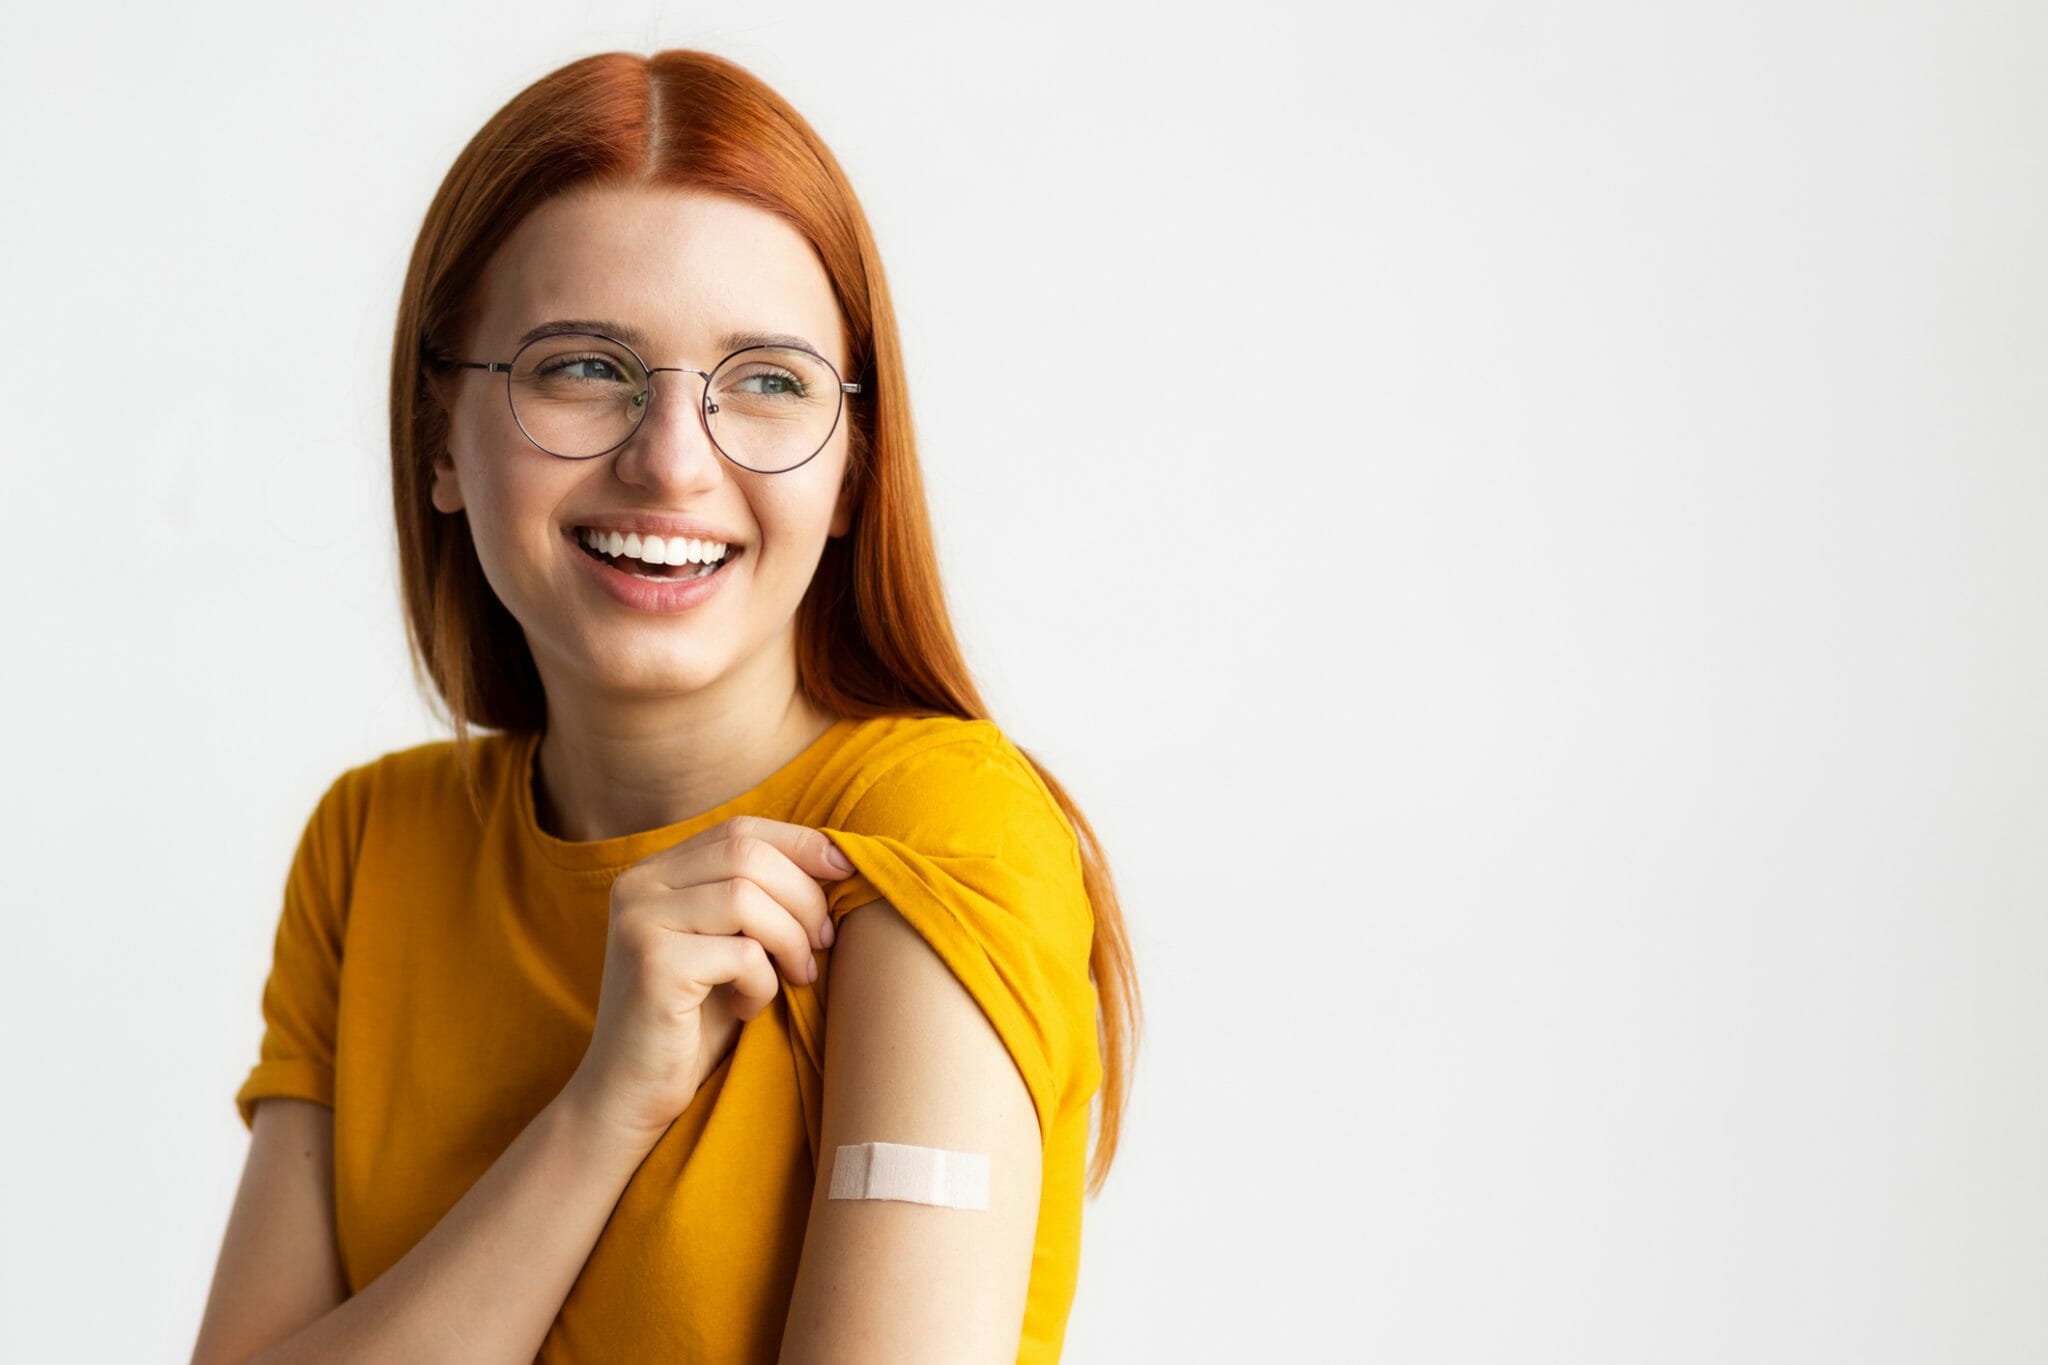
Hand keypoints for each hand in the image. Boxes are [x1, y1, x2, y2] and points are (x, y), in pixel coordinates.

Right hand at [559, 814, 853, 1149]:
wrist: (630, 1096)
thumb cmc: (694, 1023)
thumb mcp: (729, 946)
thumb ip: (761, 900)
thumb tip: (839, 861)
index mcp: (656, 873)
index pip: (740, 829)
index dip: (801, 843)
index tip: (846, 871)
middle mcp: (638, 886)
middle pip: (747, 854)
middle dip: (804, 895)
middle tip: (823, 942)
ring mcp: (640, 922)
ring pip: (747, 897)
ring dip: (791, 939)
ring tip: (795, 977)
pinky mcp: (652, 965)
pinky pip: (741, 953)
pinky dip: (764, 981)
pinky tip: (751, 1007)